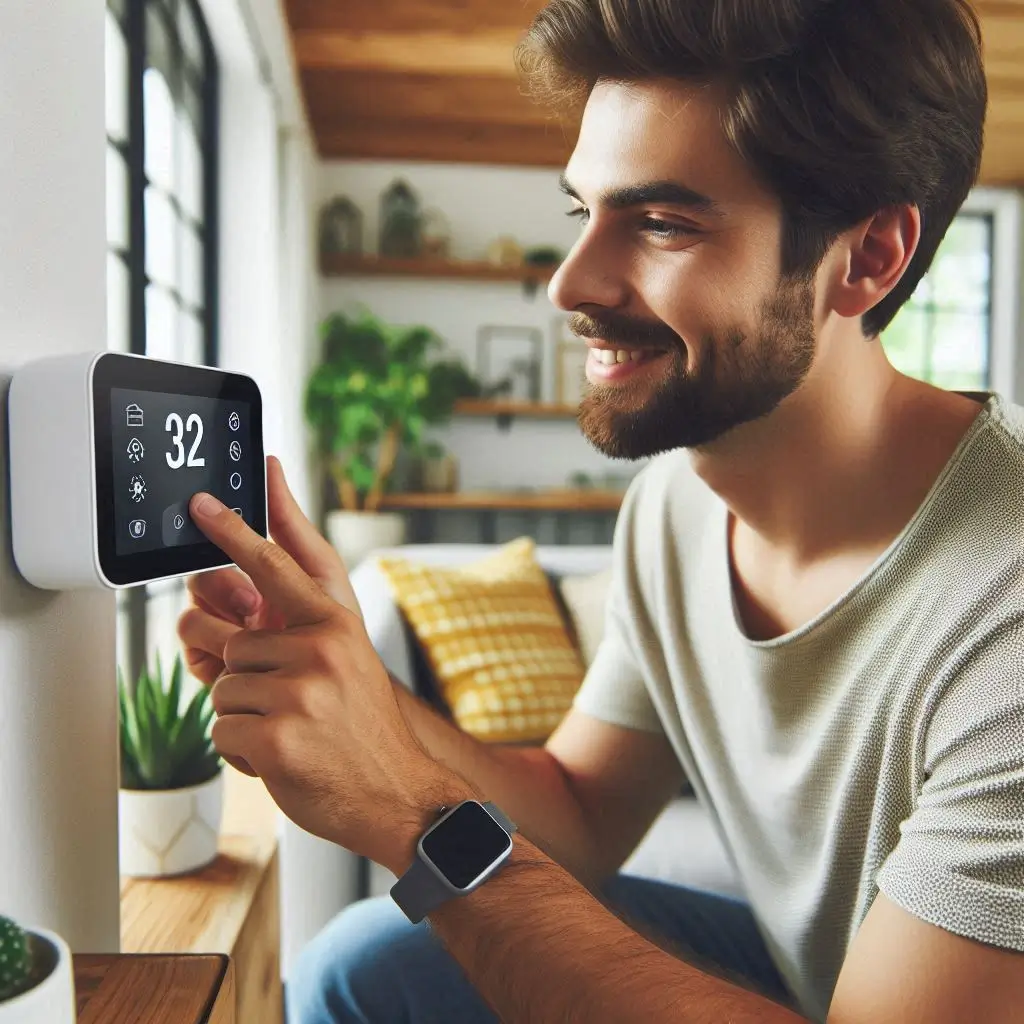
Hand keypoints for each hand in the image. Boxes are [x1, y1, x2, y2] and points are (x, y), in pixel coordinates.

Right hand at [178, 456, 360, 688]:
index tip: (203, 503)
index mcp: (264, 574)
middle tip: (253, 604)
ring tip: (256, 640)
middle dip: (227, 588)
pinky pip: (190, 647)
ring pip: (192, 613)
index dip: (219, 522)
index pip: (228, 541)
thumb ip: (292, 523)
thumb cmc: (339, 632)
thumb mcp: (322, 574)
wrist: (335, 699)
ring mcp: (222, 633)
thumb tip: (271, 465)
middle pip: (203, 575)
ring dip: (223, 625)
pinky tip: (238, 662)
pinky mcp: (210, 666)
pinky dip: (212, 654)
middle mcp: (238, 600)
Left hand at [188, 490, 469, 869]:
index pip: (275, 565)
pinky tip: (283, 759)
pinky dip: (241, 751)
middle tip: (286, 706)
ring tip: (293, 734)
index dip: (233, 531)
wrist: (398, 794)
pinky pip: (221, 730)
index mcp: (336, 624)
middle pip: (233, 645)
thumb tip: (241, 623)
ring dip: (245, 718)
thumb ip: (304, 632)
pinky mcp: (277, 737)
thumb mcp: (349, 662)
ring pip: (223, 690)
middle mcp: (319, 649)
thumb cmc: (364, 730)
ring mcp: (299, 692)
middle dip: (246, 679)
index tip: (203, 504)